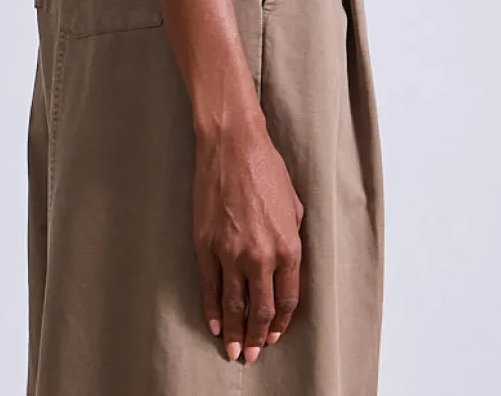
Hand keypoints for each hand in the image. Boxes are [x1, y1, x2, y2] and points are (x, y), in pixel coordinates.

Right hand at [192, 109, 304, 362]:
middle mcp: (261, 256)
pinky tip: (216, 324)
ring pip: (234, 305)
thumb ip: (293, 238)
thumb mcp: (294, 205)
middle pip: (261, 310)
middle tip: (255, 354)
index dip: (281, 322)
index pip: (287, 299)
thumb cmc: (267, 169)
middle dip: (259, 336)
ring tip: (235, 351)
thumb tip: (288, 263)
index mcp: (288, 247)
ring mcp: (231, 253)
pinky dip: (213, 310)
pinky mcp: (207, 245)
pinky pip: (210, 287)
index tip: (276, 335)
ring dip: (236, 332)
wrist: (233, 146)